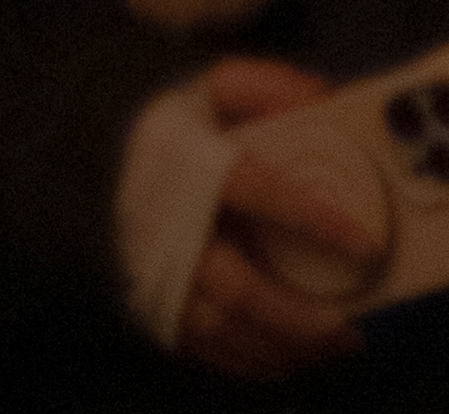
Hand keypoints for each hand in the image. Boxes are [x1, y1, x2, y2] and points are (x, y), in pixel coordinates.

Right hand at [179, 63, 375, 377]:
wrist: (87, 154)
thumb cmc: (164, 125)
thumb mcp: (207, 88)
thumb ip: (260, 87)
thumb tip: (320, 98)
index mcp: (184, 164)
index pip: (252, 189)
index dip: (309, 217)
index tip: (361, 241)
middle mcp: (166, 226)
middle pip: (234, 287)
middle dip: (296, 315)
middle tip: (347, 325)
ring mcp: (156, 273)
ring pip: (223, 330)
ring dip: (284, 347)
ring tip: (334, 343)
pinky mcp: (153, 305)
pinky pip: (206, 351)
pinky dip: (253, 362)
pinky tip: (292, 356)